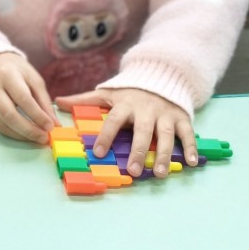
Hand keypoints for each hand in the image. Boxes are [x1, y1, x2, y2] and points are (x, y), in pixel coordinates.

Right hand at [0, 52, 57, 143]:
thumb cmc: (16, 71)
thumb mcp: (33, 79)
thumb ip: (44, 101)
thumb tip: (54, 124)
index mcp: (7, 75)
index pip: (22, 99)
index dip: (37, 115)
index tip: (50, 126)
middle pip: (8, 114)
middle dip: (28, 130)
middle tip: (43, 138)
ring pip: (1, 124)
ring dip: (21, 135)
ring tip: (36, 138)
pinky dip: (13, 134)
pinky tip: (25, 135)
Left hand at [54, 88, 198, 178]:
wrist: (160, 76)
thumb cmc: (129, 92)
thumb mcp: (107, 93)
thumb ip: (84, 100)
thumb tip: (57, 101)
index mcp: (125, 104)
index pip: (113, 120)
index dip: (106, 136)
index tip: (99, 153)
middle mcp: (146, 110)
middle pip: (142, 131)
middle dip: (138, 151)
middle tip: (132, 171)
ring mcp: (165, 114)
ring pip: (166, 135)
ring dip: (164, 154)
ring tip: (159, 173)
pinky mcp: (182, 118)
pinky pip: (188, 134)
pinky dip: (191, 148)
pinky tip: (191, 163)